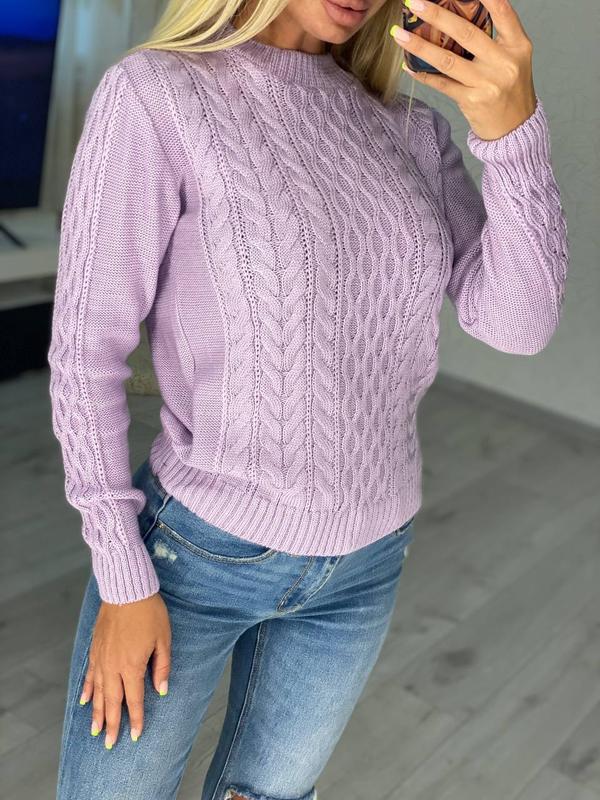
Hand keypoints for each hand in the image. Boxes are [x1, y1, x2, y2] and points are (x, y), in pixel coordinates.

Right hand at [79, 593, 170, 748]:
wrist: (127, 589)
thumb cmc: (149, 613)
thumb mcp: (164, 639)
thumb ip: (162, 667)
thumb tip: (161, 690)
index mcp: (132, 666)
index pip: (133, 700)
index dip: (135, 719)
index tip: (135, 736)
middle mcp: (113, 666)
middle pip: (112, 702)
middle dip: (112, 724)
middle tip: (110, 744)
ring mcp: (101, 658)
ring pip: (98, 692)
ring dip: (97, 712)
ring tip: (96, 730)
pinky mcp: (95, 649)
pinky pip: (90, 674)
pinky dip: (88, 689)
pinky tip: (86, 701)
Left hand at [390, 0, 536, 140]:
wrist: (515, 128)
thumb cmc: (510, 88)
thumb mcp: (512, 58)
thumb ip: (493, 39)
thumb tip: (457, 15)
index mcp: (517, 45)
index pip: (502, 11)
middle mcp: (504, 62)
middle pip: (466, 33)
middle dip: (437, 15)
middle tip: (414, 2)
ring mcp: (487, 83)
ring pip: (447, 60)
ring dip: (420, 46)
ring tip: (400, 35)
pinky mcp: (472, 101)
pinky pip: (442, 84)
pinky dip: (423, 75)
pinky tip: (409, 66)